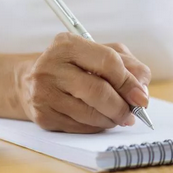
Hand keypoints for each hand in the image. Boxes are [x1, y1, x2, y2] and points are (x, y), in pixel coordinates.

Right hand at [14, 33, 151, 132]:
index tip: (142, 97)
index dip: (129, 82)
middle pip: (98, 92)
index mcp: (67, 44)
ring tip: (118, 116)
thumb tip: (143, 88)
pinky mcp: (42, 116)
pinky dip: (96, 127)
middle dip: (121, 106)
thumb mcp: (100, 54)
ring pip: (90, 114)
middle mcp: (50, 67)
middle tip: (132, 113)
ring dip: (111, 119)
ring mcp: (43, 93)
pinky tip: (98, 120)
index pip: (108, 62)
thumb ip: (127, 65)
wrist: (30, 83)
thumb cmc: (73, 66)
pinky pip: (79, 127)